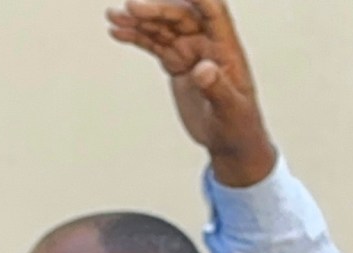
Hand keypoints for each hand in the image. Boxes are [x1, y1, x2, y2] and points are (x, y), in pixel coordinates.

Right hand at [106, 0, 277, 186]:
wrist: (230, 140)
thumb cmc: (239, 125)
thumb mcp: (231, 110)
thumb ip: (218, 88)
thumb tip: (203, 68)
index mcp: (226, 48)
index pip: (214, 11)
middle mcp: (208, 44)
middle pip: (181, 16)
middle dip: (156, 10)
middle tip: (130, 8)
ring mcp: (191, 52)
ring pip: (163, 28)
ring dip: (139, 21)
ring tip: (113, 16)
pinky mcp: (177, 64)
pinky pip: (155, 44)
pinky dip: (137, 37)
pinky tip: (118, 32)